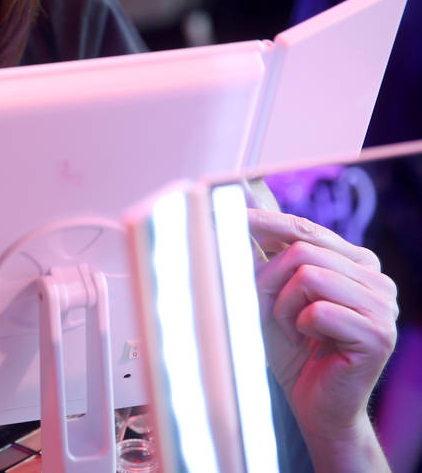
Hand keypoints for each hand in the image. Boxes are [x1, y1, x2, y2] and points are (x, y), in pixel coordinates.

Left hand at [250, 207, 397, 444]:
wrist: (316, 406)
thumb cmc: (293, 349)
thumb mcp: (272, 295)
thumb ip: (265, 257)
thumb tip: (242, 208)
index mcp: (357, 262)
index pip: (306, 228)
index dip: (266, 222)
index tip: (232, 216)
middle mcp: (377, 279)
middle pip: (303, 249)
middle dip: (269, 278)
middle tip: (265, 308)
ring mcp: (382, 306)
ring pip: (308, 275)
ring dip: (283, 305)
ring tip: (291, 328)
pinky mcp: (377, 334)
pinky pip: (317, 310)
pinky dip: (298, 326)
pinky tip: (307, 342)